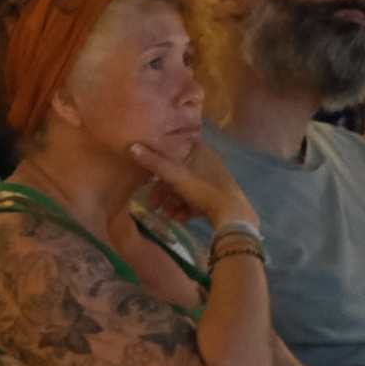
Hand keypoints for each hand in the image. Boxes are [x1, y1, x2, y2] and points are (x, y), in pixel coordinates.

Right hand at [123, 133, 260, 231]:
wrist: (233, 217)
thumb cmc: (204, 190)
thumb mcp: (176, 176)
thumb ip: (154, 162)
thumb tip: (131, 146)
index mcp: (200, 151)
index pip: (175, 148)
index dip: (159, 158)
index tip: (147, 171)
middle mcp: (207, 163)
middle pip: (178, 172)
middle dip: (163, 189)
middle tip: (152, 203)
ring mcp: (212, 181)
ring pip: (185, 188)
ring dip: (172, 202)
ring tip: (164, 215)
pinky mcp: (216, 198)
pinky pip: (195, 200)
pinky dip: (185, 208)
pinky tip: (178, 219)